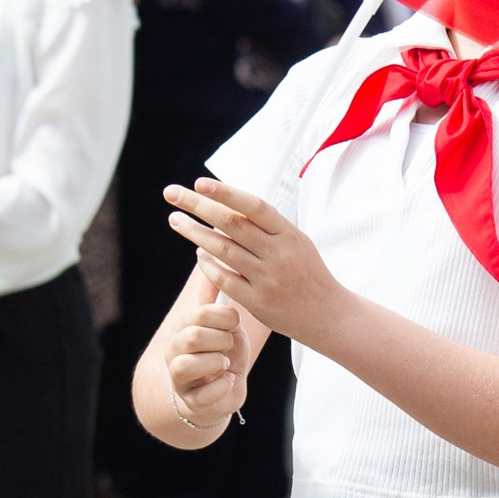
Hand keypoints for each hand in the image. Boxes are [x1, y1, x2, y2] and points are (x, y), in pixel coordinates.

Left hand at [162, 180, 340, 346]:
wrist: (327, 314)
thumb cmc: (306, 272)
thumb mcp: (295, 241)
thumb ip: (266, 226)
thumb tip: (230, 204)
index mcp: (288, 234)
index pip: (254, 206)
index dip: (226, 193)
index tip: (199, 183)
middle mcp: (278, 254)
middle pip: (232, 224)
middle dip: (198, 206)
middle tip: (171, 194)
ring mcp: (267, 279)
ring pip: (223, 250)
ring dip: (195, 233)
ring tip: (176, 220)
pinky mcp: (258, 302)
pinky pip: (225, 279)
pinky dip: (208, 265)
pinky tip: (198, 254)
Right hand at [167, 289, 247, 430]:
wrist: (224, 388)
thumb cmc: (225, 351)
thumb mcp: (225, 322)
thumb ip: (216, 296)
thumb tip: (204, 252)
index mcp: (182, 328)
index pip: (199, 314)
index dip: (224, 317)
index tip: (234, 324)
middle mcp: (174, 351)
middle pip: (192, 337)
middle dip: (221, 340)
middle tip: (230, 345)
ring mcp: (179, 378)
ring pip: (187, 365)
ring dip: (217, 362)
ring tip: (225, 363)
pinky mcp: (191, 401)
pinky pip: (203, 395)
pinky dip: (222, 386)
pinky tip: (228, 380)